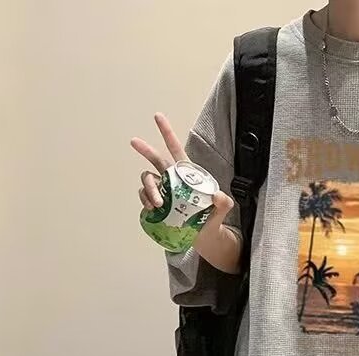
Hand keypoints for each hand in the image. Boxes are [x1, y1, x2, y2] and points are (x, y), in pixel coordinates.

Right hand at [131, 113, 237, 267]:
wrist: (205, 237)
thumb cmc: (212, 218)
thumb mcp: (222, 209)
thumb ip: (224, 203)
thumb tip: (218, 197)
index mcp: (188, 174)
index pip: (176, 150)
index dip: (167, 133)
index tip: (157, 116)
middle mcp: (173, 179)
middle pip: (156, 160)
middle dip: (145, 150)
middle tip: (134, 141)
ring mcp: (164, 192)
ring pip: (150, 181)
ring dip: (150, 189)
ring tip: (157, 203)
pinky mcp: (158, 205)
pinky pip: (146, 198)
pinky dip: (146, 201)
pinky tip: (152, 209)